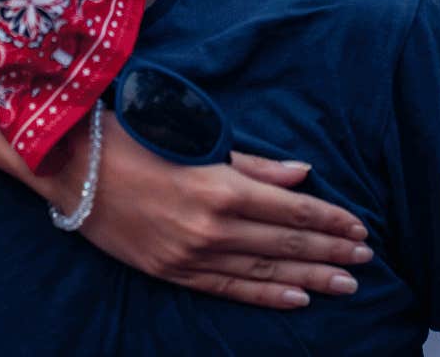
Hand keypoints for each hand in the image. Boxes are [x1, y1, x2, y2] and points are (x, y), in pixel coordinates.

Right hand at [54, 115, 373, 308]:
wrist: (74, 170)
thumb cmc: (137, 141)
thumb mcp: (199, 141)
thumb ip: (254, 165)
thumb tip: (302, 174)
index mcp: (221, 188)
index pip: (291, 209)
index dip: (329, 220)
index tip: (359, 228)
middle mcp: (211, 227)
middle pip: (284, 242)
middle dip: (329, 251)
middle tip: (365, 260)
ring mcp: (190, 255)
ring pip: (263, 270)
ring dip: (309, 277)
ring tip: (345, 284)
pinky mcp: (172, 272)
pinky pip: (228, 288)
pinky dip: (265, 294)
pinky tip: (297, 298)